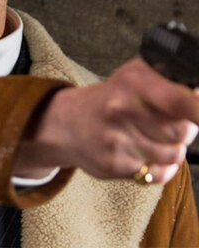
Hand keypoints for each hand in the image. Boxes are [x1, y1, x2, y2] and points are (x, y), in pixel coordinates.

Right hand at [14, 58, 198, 182]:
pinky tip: (146, 155)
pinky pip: (158, 174)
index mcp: (132, 81)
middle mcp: (123, 108)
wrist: (67, 122)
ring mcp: (117, 138)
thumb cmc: (108, 99)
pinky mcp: (114, 164)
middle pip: (183, 130)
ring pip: (173, 153)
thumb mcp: (133, 77)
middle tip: (170, 122)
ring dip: (171, 148)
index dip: (198, 110)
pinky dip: (160, 168)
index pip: (180, 100)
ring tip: (153, 137)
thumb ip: (168, 83)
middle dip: (185, 128)